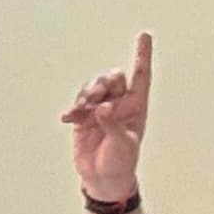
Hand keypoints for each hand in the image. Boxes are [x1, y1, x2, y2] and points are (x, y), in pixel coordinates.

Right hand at [62, 30, 150, 206]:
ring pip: (93, 89)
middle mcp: (119, 104)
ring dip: (86, 96)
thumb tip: (102, 108)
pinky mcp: (84, 119)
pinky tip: (68, 117)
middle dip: (102, 83)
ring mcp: (100, 110)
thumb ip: (112, 123)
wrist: (102, 178)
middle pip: (112, 79)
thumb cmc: (121, 161)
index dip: (142, 55)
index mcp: (136, 106)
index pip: (141, 75)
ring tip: (80, 111)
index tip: (144, 36)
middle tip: (94, 97)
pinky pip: (77, 106)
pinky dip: (73, 110)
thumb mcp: (122, 143)